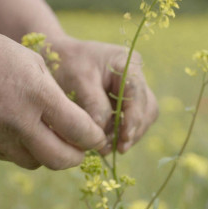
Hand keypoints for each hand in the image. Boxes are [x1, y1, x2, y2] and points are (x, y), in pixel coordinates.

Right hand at [0, 22, 105, 169]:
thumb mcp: (34, 64)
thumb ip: (56, 97)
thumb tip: (73, 124)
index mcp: (37, 95)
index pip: (78, 130)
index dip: (94, 138)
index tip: (98, 138)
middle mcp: (19, 121)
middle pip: (60, 159)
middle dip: (77, 157)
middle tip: (81, 149)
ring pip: (37, 163)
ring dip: (51, 156)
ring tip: (52, 139)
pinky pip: (14, 158)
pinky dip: (27, 152)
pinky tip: (26, 135)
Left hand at [52, 38, 158, 153]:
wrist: (60, 59)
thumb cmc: (68, 63)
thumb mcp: (78, 79)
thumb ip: (93, 104)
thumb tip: (103, 135)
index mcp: (128, 63)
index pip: (138, 94)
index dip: (134, 118)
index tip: (124, 138)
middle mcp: (136, 77)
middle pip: (147, 109)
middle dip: (133, 131)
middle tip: (115, 148)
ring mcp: (133, 91)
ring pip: (143, 119)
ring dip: (128, 136)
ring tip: (106, 148)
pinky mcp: (126, 104)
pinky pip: (131, 122)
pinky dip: (120, 134)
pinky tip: (107, 143)